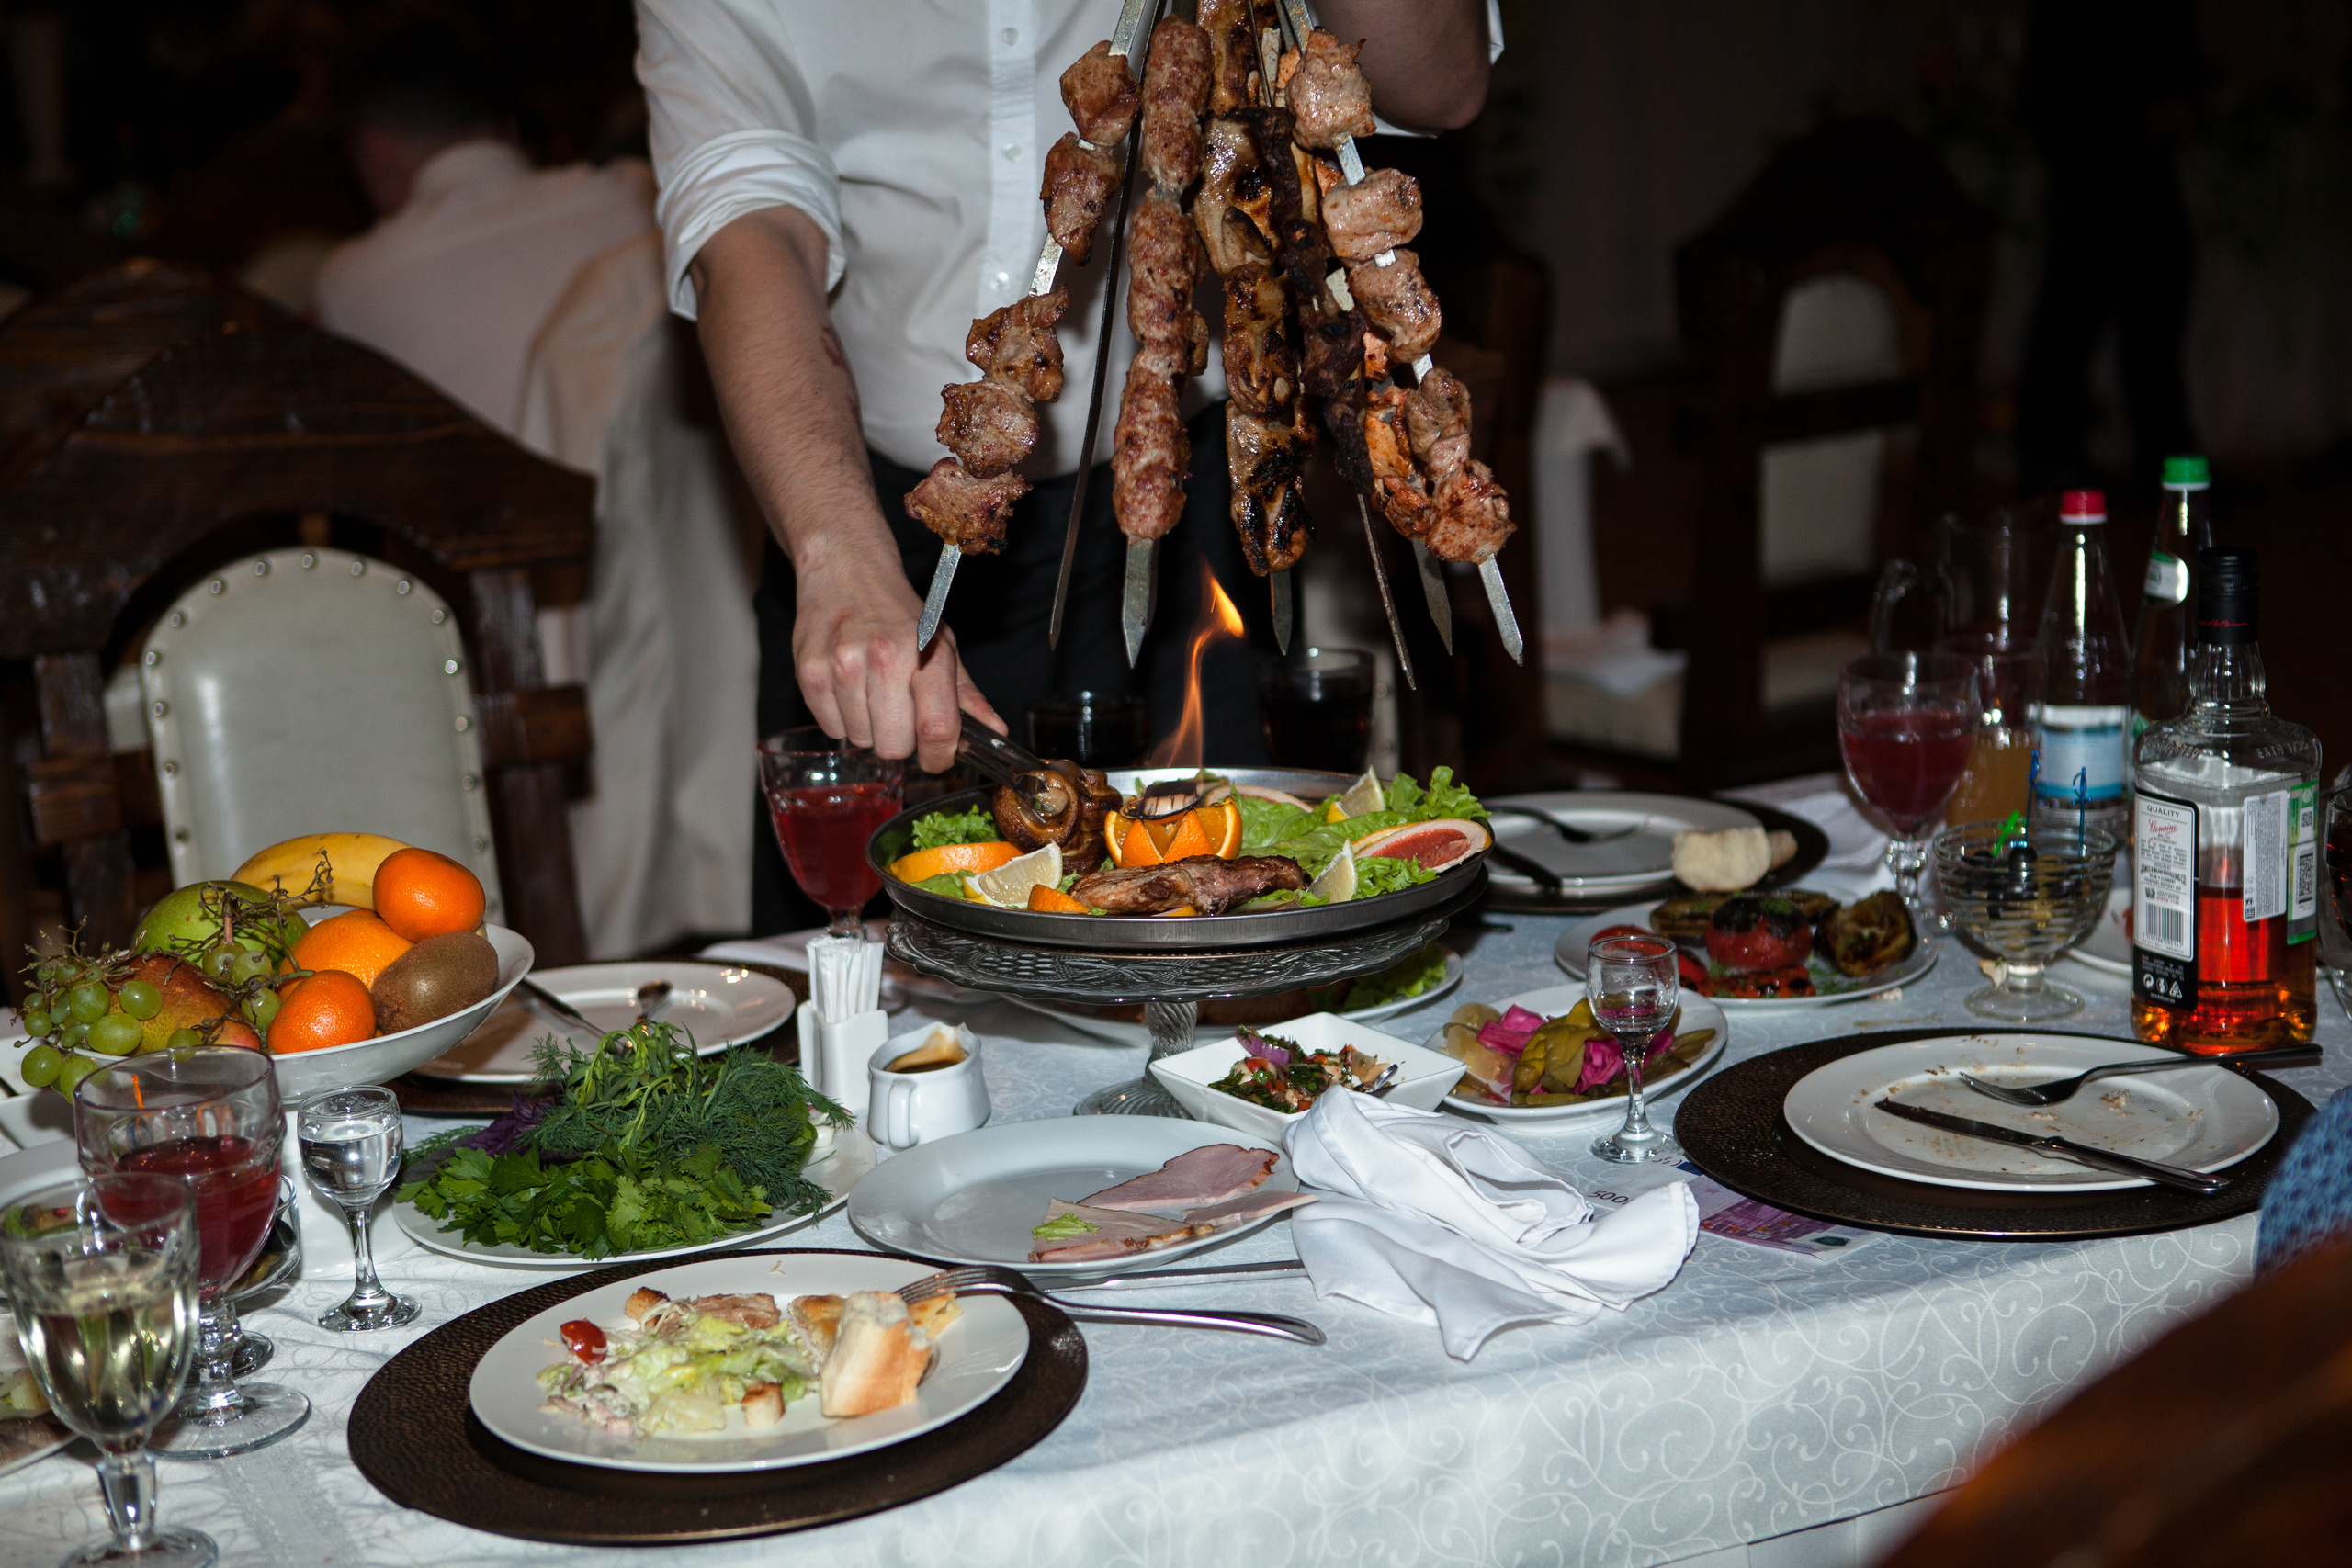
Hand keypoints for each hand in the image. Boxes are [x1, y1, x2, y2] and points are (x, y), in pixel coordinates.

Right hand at [792, 543, 1002, 773]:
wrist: (846, 570)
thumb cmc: (897, 612)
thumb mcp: (941, 644)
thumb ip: (966, 695)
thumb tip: (995, 733)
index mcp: (926, 654)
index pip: (937, 729)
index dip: (939, 756)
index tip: (936, 756)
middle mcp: (885, 658)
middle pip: (895, 745)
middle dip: (901, 740)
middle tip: (898, 711)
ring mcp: (843, 665)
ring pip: (861, 740)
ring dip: (868, 727)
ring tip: (869, 690)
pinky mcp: (809, 671)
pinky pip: (831, 729)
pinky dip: (841, 719)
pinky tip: (847, 687)